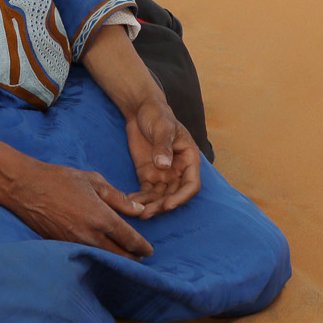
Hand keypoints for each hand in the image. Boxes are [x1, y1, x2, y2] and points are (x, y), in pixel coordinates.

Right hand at [0, 112, 153, 258]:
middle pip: (119, 257)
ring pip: (103, 259)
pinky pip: (86, 256)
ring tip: (124, 258)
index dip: (142, 248)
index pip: (129, 240)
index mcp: (101, 217)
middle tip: (139, 257)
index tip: (149, 252)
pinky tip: (101, 254)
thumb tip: (138, 211)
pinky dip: (97, 257)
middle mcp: (89, 235)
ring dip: (116, 260)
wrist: (25, 188)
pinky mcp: (62, 247)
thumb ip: (118, 198)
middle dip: (132, 258)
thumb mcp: (93, 181)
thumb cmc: (60, 179)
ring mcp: (74, 244)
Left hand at [126, 96, 201, 214]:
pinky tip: (130, 202)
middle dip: (162, 205)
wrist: (140, 109)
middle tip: (147, 212)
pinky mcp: (148, 174)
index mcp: (189, 158)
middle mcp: (178, 170)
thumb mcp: (162, 127)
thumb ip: (163, 145)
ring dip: (151, 205)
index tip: (168, 205)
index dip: (182, 197)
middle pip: (174, 194)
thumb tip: (164, 165)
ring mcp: (163, 174)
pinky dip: (140, 198)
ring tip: (137, 212)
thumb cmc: (157, 114)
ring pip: (160, 196)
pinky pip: (146, 191)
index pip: (192, 184)